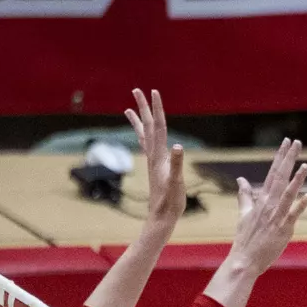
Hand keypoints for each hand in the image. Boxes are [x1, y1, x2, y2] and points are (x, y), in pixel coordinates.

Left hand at [124, 88, 184, 226]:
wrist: (161, 217)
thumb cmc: (171, 202)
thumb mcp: (177, 182)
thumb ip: (177, 164)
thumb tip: (178, 146)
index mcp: (159, 156)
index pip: (158, 126)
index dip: (157, 109)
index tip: (154, 92)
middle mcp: (153, 155)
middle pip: (148, 126)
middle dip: (143, 107)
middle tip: (138, 90)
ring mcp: (152, 161)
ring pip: (144, 135)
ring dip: (138, 120)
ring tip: (129, 108)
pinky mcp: (154, 168)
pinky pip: (146, 146)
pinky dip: (143, 136)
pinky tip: (142, 135)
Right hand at [229, 138, 306, 275]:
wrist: (244, 259)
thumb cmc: (246, 238)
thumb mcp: (244, 213)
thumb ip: (244, 195)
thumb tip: (241, 179)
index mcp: (261, 199)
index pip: (273, 173)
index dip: (280, 157)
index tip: (287, 142)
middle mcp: (269, 204)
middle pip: (280, 177)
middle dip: (288, 159)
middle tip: (297, 142)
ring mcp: (276, 216)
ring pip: (287, 194)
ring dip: (296, 180)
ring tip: (305, 165)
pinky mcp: (283, 229)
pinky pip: (292, 215)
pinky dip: (299, 206)